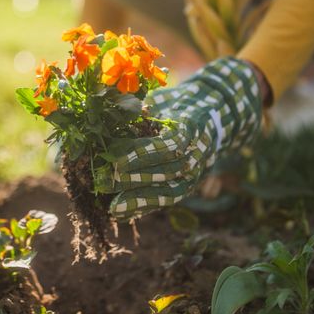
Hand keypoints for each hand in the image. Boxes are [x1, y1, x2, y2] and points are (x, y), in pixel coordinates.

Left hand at [104, 57, 262, 219]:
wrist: (210, 115)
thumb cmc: (176, 104)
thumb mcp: (161, 100)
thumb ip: (141, 111)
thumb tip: (110, 118)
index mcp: (191, 127)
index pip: (168, 146)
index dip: (143, 155)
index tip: (117, 162)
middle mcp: (196, 154)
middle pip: (166, 173)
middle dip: (134, 181)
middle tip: (103, 183)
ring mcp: (195, 172)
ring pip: (170, 192)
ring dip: (140, 201)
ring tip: (113, 209)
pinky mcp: (188, 184)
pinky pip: (168, 199)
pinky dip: (145, 207)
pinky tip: (123, 214)